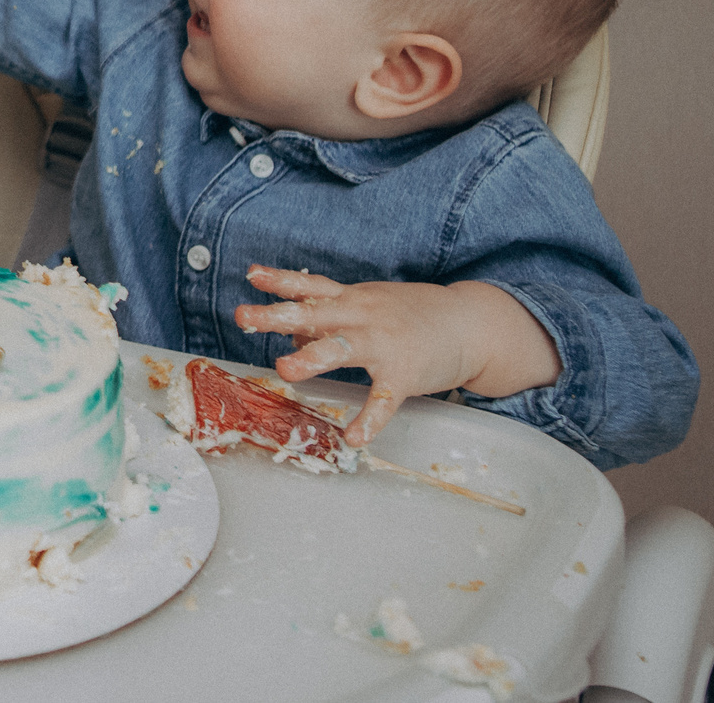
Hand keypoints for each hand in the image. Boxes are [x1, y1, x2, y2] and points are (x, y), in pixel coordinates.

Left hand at [234, 265, 562, 446]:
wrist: (470, 322)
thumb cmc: (410, 315)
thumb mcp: (368, 304)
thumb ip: (328, 316)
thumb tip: (290, 333)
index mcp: (352, 299)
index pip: (310, 286)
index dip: (280, 280)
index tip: (251, 276)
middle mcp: (363, 316)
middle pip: (314, 312)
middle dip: (277, 315)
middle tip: (243, 317)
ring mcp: (384, 344)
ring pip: (343, 348)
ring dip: (312, 357)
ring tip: (285, 369)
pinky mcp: (405, 374)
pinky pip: (383, 399)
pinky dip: (369, 419)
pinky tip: (354, 437)